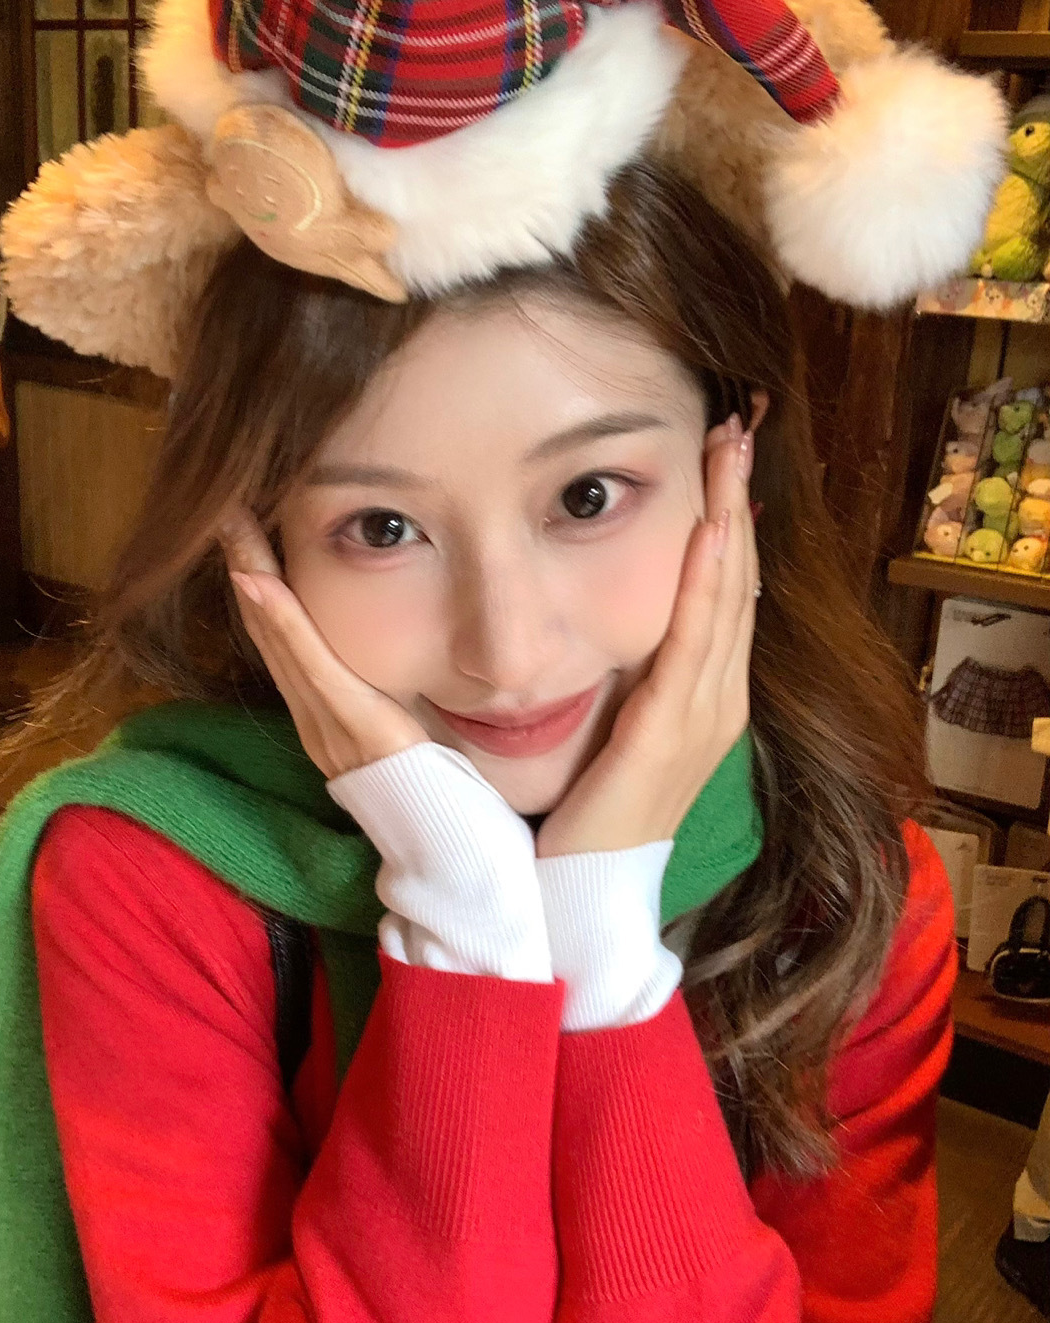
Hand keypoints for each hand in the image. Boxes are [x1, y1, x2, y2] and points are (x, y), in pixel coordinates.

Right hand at [223, 507, 423, 780]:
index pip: (277, 634)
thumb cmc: (413, 769)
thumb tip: (368, 659)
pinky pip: (306, 662)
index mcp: (314, 705)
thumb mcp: (385, 717)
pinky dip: (279, 619)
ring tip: (231, 525)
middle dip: (242, 564)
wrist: (425, 819)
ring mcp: (318, 713)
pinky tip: (258, 580)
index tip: (238, 531)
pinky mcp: (343, 716)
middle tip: (221, 510)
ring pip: (274, 635)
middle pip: (264, 626)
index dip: (254, 582)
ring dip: (249, 574)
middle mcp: (305, 708)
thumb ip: (366, 689)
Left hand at [536, 418, 759, 864]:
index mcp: (705, 698)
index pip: (727, 589)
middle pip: (741, 578)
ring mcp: (703, 717)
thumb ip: (623, 678)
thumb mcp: (614, 730)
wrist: (581, 899)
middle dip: (739, 498)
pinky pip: (697, 643)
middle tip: (739, 424)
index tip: (725, 453)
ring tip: (730, 450)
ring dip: (730, 517)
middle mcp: (718, 701)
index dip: (730, 518)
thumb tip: (608, 623)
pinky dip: (707, 584)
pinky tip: (710, 532)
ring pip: (729, 596)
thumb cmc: (585, 819)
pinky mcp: (673, 733)